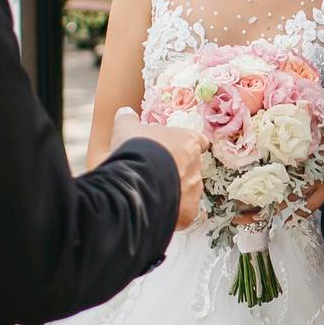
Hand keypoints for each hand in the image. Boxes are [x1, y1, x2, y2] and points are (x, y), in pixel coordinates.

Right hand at [111, 108, 204, 228]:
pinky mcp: (188, 213)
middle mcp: (197, 166)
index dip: (186, 146)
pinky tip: (154, 208)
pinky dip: (171, 211)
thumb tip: (125, 112)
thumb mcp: (126, 128)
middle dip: (177, 171)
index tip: (174, 150)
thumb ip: (128, 119)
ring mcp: (194, 191)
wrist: (135, 183)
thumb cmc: (135, 150)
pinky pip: (182, 212)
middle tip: (155, 174)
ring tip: (151, 193)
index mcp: (189, 142)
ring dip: (174, 191)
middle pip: (191, 168)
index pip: (198, 142)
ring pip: (188, 191)